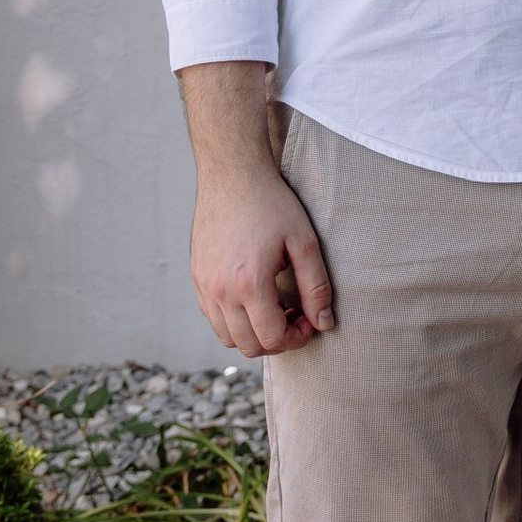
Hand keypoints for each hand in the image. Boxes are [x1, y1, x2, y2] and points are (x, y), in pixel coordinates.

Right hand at [190, 159, 332, 355]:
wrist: (232, 175)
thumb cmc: (271, 204)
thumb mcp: (304, 242)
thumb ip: (316, 286)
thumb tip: (324, 323)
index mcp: (248, 284)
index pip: (271, 338)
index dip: (297, 338)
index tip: (310, 319)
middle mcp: (219, 291)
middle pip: (248, 345)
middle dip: (278, 339)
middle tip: (296, 316)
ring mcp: (203, 286)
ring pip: (227, 337)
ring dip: (254, 333)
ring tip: (276, 308)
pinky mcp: (196, 278)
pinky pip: (213, 318)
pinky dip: (235, 321)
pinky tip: (255, 298)